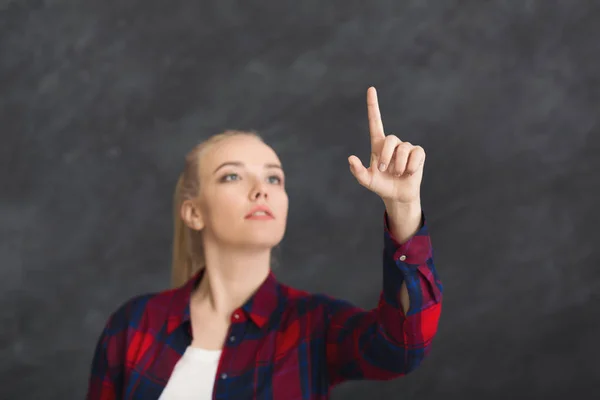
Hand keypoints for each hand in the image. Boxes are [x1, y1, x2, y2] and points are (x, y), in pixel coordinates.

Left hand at [348, 87, 424, 204]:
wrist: (397, 195)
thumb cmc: (381, 186)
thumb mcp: (366, 181)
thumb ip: (357, 171)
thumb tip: (351, 158)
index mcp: (377, 145)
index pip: (375, 121)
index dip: (373, 105)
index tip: (371, 89)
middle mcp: (392, 143)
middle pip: (390, 139)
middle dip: (386, 156)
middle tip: (384, 170)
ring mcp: (406, 147)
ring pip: (403, 149)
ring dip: (398, 166)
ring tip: (398, 174)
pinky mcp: (419, 153)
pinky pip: (416, 154)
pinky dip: (411, 166)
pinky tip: (409, 173)